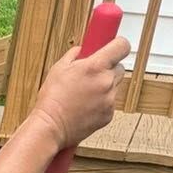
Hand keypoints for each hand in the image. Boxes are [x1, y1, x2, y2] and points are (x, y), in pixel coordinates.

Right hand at [33, 33, 130, 149]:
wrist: (50, 127)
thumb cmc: (52, 100)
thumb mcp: (59, 68)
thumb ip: (74, 54)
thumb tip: (81, 50)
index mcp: (96, 66)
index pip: (122, 46)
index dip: (118, 46)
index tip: (114, 48)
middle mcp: (106, 82)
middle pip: (120, 67)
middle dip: (108, 69)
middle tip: (92, 76)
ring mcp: (109, 100)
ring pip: (115, 87)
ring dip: (105, 87)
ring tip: (85, 94)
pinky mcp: (108, 115)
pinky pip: (110, 104)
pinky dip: (101, 104)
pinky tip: (86, 106)